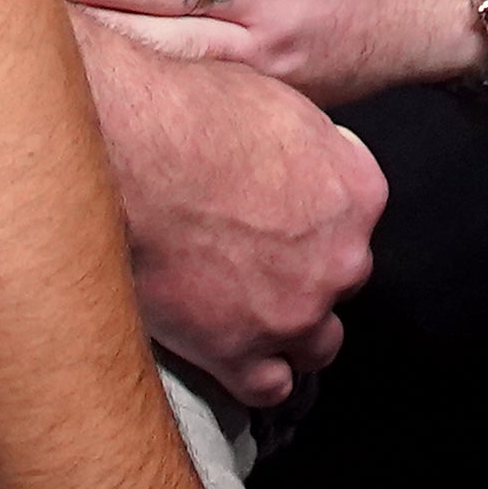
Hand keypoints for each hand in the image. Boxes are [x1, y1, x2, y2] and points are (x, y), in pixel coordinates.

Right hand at [77, 19, 378, 407]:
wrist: (129, 151)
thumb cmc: (188, 112)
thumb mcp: (272, 102)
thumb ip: (304, 144)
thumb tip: (295, 153)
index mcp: (356, 193)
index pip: (358, 218)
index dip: (319, 216)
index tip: (288, 213)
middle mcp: (339, 258)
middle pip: (340, 278)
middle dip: (307, 271)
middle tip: (259, 256)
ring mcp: (290, 312)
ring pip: (317, 342)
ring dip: (293, 330)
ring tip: (253, 314)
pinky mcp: (237, 351)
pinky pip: (268, 386)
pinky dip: (256, 374)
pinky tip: (233, 354)